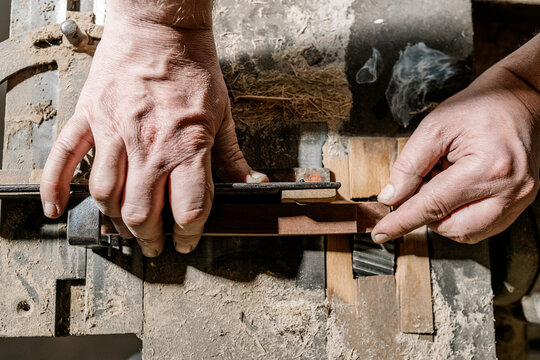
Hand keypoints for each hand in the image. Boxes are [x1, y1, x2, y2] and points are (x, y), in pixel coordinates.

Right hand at [40, 13, 266, 256]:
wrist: (160, 27)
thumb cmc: (193, 68)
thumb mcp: (223, 113)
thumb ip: (233, 156)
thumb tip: (253, 182)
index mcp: (187, 145)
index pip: (188, 210)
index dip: (189, 235)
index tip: (187, 240)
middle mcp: (149, 144)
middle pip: (143, 213)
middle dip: (151, 238)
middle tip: (156, 245)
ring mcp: (115, 131)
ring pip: (106, 195)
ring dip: (115, 220)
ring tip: (126, 228)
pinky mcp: (90, 117)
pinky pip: (63, 158)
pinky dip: (55, 188)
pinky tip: (57, 209)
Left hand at [372, 63, 539, 243]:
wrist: (518, 99)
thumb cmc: (479, 108)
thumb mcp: (434, 128)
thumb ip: (409, 166)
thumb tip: (391, 197)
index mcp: (487, 168)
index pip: (434, 206)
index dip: (402, 222)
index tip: (381, 233)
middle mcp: (509, 190)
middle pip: (452, 227)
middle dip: (427, 214)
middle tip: (424, 183)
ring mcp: (519, 199)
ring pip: (467, 233)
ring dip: (445, 215)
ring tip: (445, 181)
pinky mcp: (520, 203)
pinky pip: (482, 226)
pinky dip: (461, 215)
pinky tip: (458, 190)